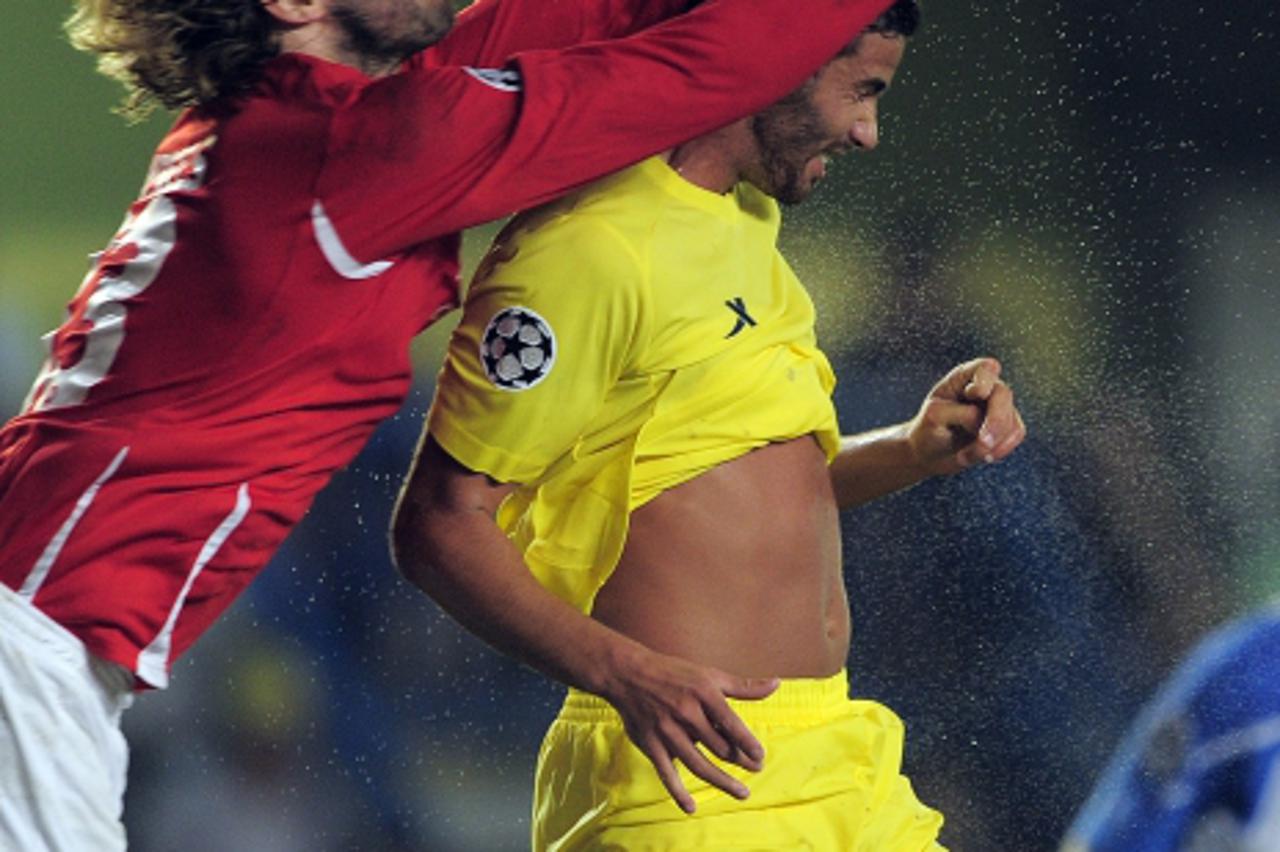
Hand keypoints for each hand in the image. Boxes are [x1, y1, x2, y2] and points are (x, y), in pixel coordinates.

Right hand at [601, 649, 777, 813]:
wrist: (629, 674)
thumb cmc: (674, 674)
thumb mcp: (709, 675)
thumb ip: (743, 686)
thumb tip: (776, 684)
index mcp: (703, 694)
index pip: (731, 724)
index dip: (748, 743)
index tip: (760, 756)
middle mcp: (686, 713)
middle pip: (719, 746)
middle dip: (740, 761)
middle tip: (755, 770)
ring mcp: (668, 731)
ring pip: (699, 764)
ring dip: (722, 781)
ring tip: (742, 792)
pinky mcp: (651, 744)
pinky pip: (666, 773)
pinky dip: (678, 792)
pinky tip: (691, 807)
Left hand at [906, 356, 1025, 475]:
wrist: (930, 454)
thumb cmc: (929, 430)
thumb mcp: (936, 417)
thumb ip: (961, 412)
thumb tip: (985, 421)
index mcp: (964, 378)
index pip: (986, 367)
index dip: (985, 379)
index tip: (974, 394)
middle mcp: (986, 387)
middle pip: (1003, 394)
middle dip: (994, 421)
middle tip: (982, 443)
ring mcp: (998, 406)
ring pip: (1011, 418)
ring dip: (991, 443)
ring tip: (966, 455)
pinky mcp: (1007, 426)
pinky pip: (1016, 433)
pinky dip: (1000, 449)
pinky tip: (984, 457)